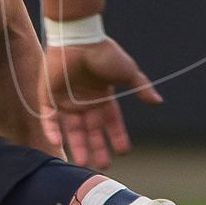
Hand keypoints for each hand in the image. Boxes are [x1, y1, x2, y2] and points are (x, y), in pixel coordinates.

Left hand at [43, 38, 159, 170]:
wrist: (79, 39)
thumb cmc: (104, 52)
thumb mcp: (128, 71)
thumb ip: (141, 87)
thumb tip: (158, 101)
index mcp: (102, 96)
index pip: (111, 121)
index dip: (117, 136)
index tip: (124, 151)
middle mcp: (84, 101)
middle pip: (91, 130)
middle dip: (97, 147)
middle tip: (103, 165)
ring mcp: (65, 100)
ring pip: (71, 129)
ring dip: (77, 145)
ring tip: (84, 162)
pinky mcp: (48, 96)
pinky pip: (48, 118)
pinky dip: (52, 130)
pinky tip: (57, 143)